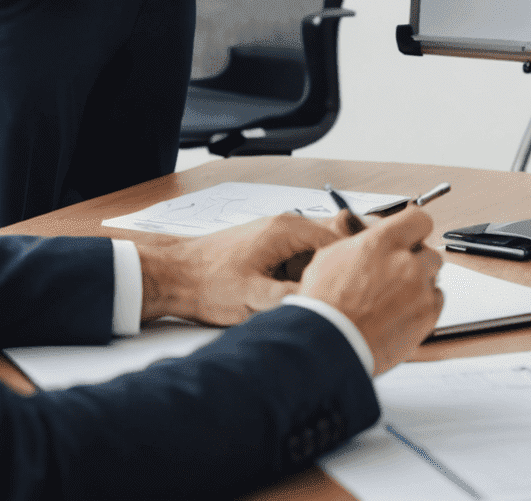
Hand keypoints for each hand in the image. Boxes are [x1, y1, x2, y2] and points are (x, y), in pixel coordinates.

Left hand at [134, 213, 344, 325]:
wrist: (175, 276)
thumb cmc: (207, 282)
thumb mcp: (253, 297)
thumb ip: (292, 299)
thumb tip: (323, 305)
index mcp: (286, 229)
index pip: (336, 242)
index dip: (348, 267)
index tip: (355, 291)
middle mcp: (284, 226)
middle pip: (327, 247)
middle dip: (331, 274)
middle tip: (335, 302)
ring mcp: (275, 235)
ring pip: (312, 256)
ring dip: (313, 279)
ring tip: (311, 305)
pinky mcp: (266, 248)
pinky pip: (296, 261)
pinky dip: (298, 280)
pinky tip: (290, 301)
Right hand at [298, 205, 444, 375]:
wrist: (329, 345)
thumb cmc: (325, 306)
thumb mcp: (332, 257)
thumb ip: (360, 245)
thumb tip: (368, 242)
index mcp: (383, 243)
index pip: (418, 219)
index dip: (414, 228)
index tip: (411, 234)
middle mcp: (406, 262)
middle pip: (429, 251)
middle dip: (417, 260)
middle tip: (399, 273)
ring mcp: (419, 290)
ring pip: (433, 278)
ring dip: (420, 284)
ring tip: (396, 298)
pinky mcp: (427, 316)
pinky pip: (436, 302)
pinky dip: (424, 306)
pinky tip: (402, 313)